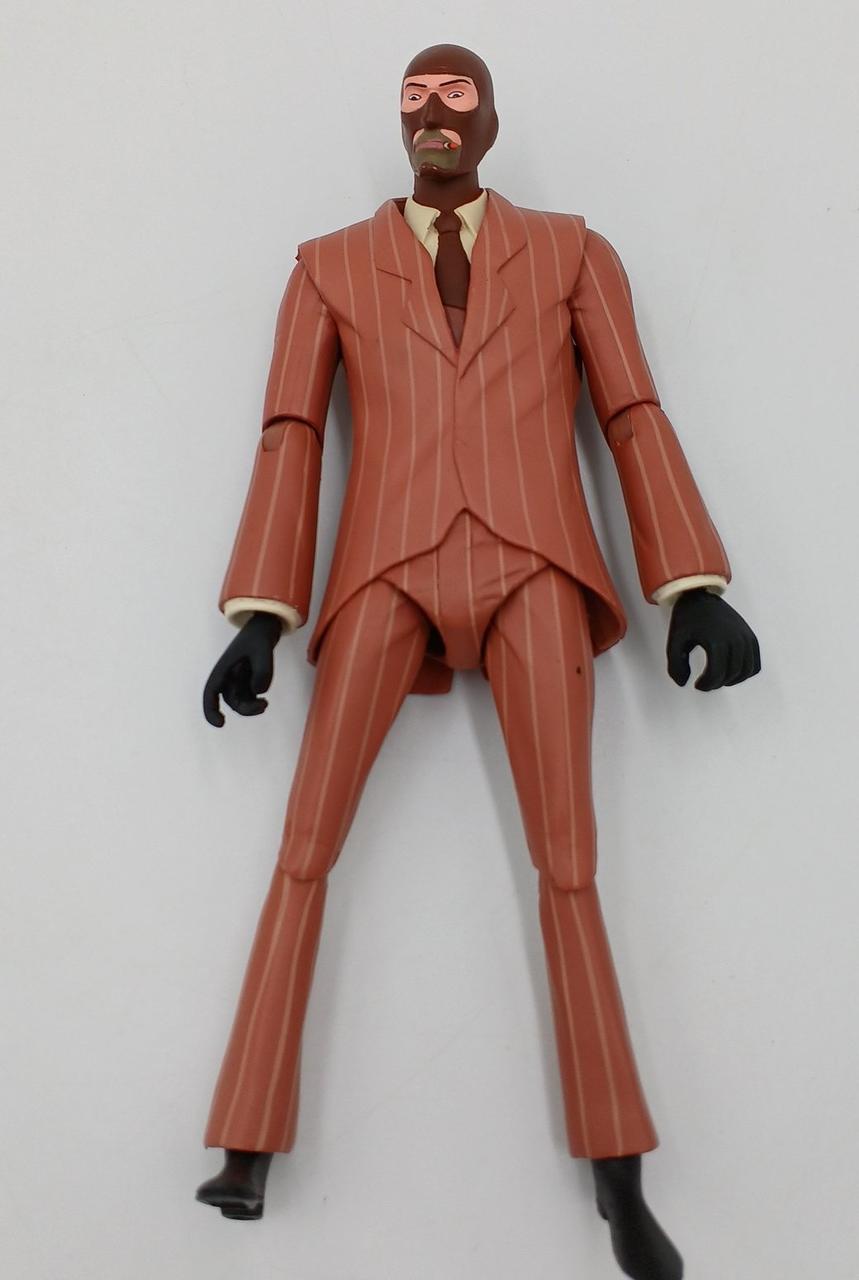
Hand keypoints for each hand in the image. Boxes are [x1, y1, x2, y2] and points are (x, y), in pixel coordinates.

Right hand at [203, 612, 282, 726]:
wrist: (267, 627)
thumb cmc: (259, 636)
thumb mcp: (263, 650)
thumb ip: (263, 671)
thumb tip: (259, 691)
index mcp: (223, 668)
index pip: (211, 693)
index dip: (211, 710)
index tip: (220, 724)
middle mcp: (228, 677)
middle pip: (231, 701)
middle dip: (245, 709)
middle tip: (263, 706)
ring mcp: (239, 680)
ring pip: (241, 702)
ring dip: (251, 707)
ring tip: (265, 704)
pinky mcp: (249, 681)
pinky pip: (251, 697)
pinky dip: (256, 700)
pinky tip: (264, 699)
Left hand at [666, 589, 760, 690]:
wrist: (700, 596)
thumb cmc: (686, 619)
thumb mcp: (674, 641)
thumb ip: (675, 665)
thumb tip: (684, 683)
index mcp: (716, 640)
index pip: (717, 674)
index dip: (706, 685)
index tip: (697, 685)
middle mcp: (735, 639)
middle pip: (731, 674)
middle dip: (716, 684)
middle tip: (705, 683)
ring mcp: (745, 637)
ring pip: (746, 671)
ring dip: (732, 680)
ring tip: (717, 678)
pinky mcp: (750, 637)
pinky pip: (755, 664)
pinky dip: (745, 673)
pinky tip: (730, 672)